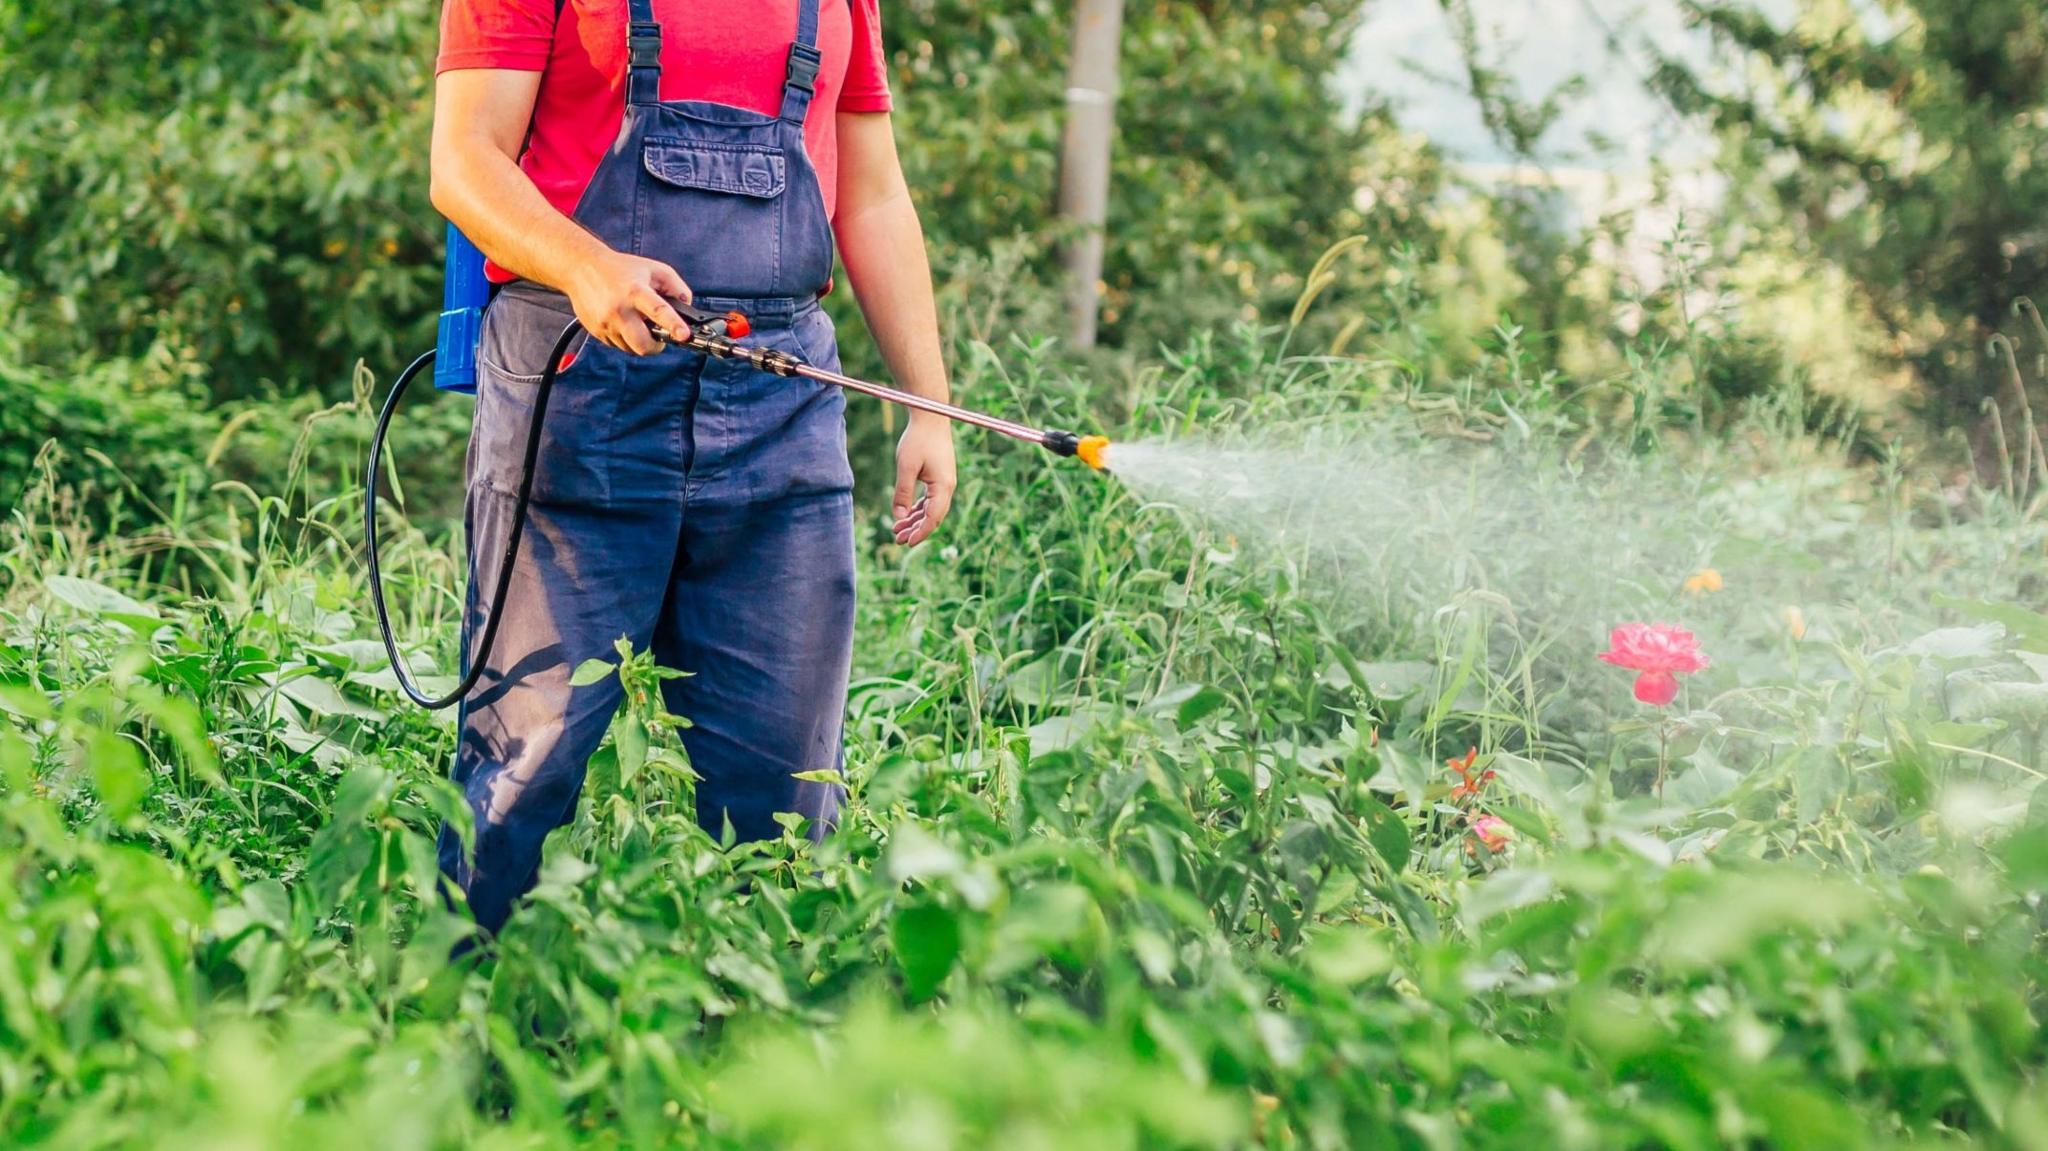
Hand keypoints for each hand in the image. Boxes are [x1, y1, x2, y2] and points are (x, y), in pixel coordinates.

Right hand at [566, 252, 692, 355]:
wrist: (582, 267)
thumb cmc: (622, 269)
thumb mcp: (654, 269)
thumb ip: (676, 288)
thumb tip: (687, 311)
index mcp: (636, 291)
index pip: (658, 310)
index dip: (673, 324)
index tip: (684, 335)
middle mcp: (619, 309)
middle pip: (643, 344)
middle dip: (656, 346)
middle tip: (659, 336)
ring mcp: (606, 322)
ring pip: (631, 348)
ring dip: (640, 341)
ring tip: (637, 323)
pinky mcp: (597, 330)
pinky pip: (618, 345)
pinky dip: (626, 339)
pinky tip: (623, 322)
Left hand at [892, 416, 956, 546]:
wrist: (930, 418)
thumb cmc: (918, 440)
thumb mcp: (906, 467)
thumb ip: (903, 493)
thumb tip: (899, 516)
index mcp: (943, 487)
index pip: (933, 518)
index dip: (920, 533)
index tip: (907, 543)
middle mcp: (947, 487)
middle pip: (933, 517)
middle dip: (916, 530)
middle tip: (897, 540)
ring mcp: (945, 482)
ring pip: (931, 509)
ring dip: (915, 520)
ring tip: (897, 530)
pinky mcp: (939, 477)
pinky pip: (930, 499)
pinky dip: (918, 508)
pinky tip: (906, 514)